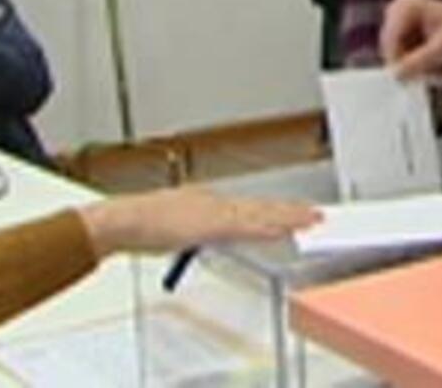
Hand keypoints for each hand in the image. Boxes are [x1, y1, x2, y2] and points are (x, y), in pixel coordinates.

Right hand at [79, 187, 320, 256]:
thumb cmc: (139, 227)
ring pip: (262, 214)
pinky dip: (269, 227)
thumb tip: (195, 239)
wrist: (124, 220)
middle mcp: (216, 202)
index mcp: (207, 203)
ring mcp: (216, 211)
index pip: (249, 208)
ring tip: (314, 219)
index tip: (293, 213)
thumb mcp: (171, 230)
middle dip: (291, 211)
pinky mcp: (213, 223)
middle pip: (262, 207)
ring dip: (289, 217)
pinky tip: (286, 229)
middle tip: (317, 213)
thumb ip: (189, 234)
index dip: (274, 210)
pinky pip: (249, 226)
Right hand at [381, 0, 441, 80]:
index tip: (416, 78)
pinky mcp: (402, 33)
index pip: (390, 41)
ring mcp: (398, 21)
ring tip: (439, 75)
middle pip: (392, 49)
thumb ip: (417, 62)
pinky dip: (418, 65)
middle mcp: (397, 10)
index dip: (399, 63)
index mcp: (406, 6)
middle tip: (435, 79)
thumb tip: (395, 75)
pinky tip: (434, 68)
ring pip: (397, 55)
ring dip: (417, 69)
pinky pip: (401, 56)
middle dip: (412, 68)